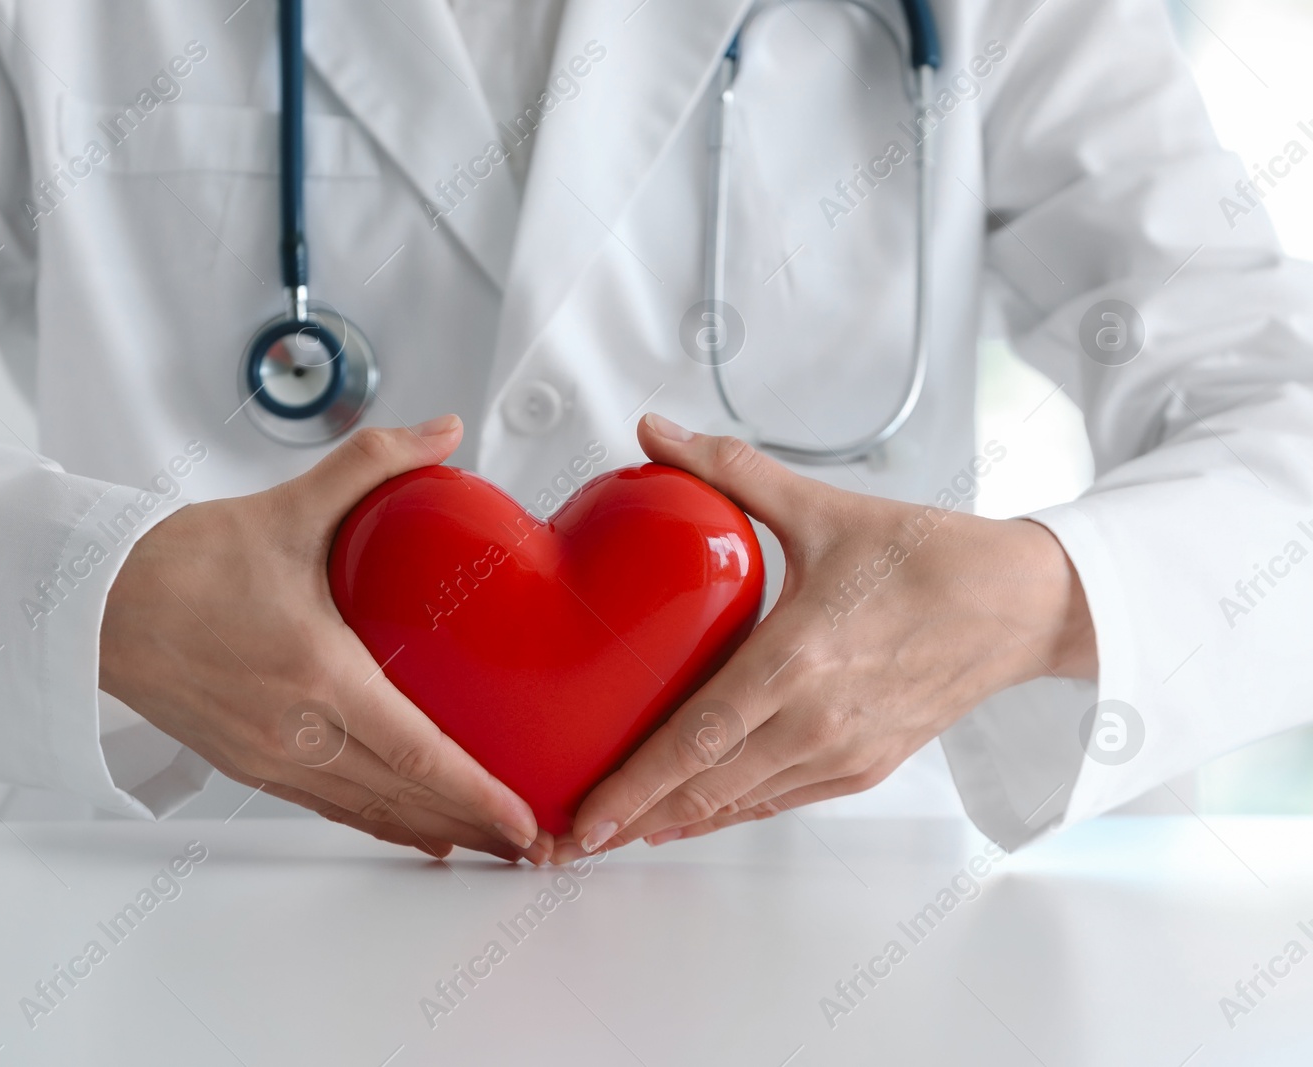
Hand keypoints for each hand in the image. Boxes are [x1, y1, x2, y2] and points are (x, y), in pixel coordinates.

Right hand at [100, 415, 551, 863]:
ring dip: (436, 831)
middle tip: (536, 843)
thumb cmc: (182, 563)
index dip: (479, 794)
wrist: (95, 604)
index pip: (419, 753)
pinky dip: (382, 824)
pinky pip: (331, 807)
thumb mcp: (289, 505)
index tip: (525, 819)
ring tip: (491, 844)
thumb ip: (374, 462)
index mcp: (317, 674)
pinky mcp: (250, 764)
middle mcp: (297, 731)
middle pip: (406, 798)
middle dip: (477, 826)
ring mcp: (270, 757)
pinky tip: (417, 831)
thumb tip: (445, 430)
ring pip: (372, 812)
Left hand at [557, 413, 1095, 859]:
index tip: (587, 816)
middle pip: (706, 789)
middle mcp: (819, 720)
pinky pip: (778, 800)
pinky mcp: (863, 767)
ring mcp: (844, 753)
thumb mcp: (822, 506)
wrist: (1021, 605)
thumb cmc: (927, 556)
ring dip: (674, 822)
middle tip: (572, 839)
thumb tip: (654, 428)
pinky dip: (726, 811)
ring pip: (739, 804)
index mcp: (800, 658)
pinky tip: (685, 815)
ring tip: (612, 831)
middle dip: (634, 819)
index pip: (697, 739)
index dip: (636, 786)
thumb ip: (730, 469)